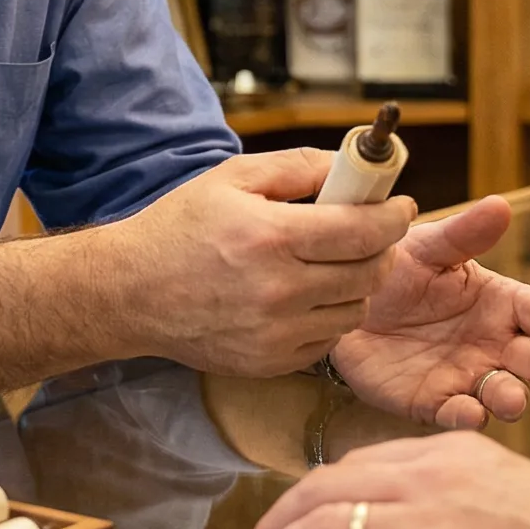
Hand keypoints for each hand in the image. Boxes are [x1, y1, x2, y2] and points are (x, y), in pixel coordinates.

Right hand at [101, 150, 412, 376]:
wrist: (130, 292)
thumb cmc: (179, 228)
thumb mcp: (231, 178)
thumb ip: (297, 166)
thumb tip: (351, 166)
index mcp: (271, 237)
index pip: (365, 231)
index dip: (394, 216)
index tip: (399, 206)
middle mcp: (279, 291)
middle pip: (370, 273)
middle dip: (381, 249)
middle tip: (368, 234)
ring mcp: (277, 333)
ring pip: (355, 310)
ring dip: (357, 285)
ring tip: (331, 265)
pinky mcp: (271, 362)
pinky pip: (328, 340)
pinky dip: (329, 316)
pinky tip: (304, 296)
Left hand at [229, 431, 529, 528]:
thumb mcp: (516, 496)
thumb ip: (462, 499)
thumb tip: (419, 528)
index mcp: (456, 453)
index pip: (358, 465)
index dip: (309, 495)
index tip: (289, 520)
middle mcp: (434, 479)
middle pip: (322, 491)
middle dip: (274, 525)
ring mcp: (431, 528)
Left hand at [329, 197, 529, 428]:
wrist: (344, 301)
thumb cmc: (397, 270)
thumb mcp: (428, 247)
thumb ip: (464, 233)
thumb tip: (500, 205)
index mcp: (501, 303)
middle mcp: (494, 344)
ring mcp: (466, 375)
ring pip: (502, 393)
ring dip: (512, 398)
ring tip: (511, 398)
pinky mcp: (433, 401)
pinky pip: (456, 414)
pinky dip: (465, 417)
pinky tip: (468, 413)